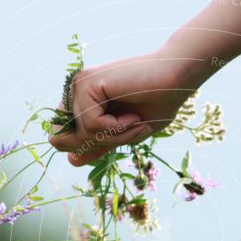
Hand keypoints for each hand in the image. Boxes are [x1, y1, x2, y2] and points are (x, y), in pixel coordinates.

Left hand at [49, 46, 206, 165]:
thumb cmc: (157, 103)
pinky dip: (116, 127)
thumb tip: (71, 161)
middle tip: (130, 128)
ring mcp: (79, 86)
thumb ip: (99, 145)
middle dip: (101, 144)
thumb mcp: (124, 133)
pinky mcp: (87, 83)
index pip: (63, 141)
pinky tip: (132, 115)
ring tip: (135, 120)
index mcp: (81, 102)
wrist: (177, 79)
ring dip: (115, 136)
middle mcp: (75, 92)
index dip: (89, 148)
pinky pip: (92, 124)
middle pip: (66, 142)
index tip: (121, 132)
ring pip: (82, 134)